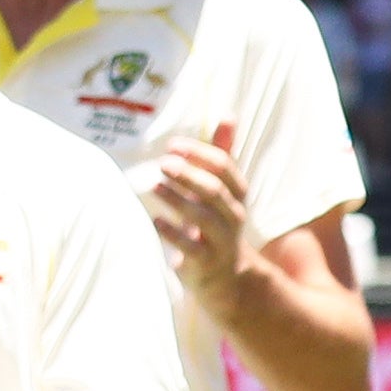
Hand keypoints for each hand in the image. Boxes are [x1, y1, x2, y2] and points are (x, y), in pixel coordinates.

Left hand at [145, 121, 254, 318]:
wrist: (226, 274)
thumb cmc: (217, 219)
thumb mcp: (222, 188)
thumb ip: (222, 153)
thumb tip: (229, 115)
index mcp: (236, 193)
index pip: (224, 167)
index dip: (199, 153)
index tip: (173, 145)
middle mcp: (233, 215)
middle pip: (215, 190)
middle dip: (189, 174)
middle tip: (163, 162)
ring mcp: (221, 239)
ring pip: (203, 216)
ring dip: (178, 199)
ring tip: (154, 186)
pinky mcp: (206, 261)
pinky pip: (191, 246)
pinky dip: (173, 232)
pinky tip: (155, 220)